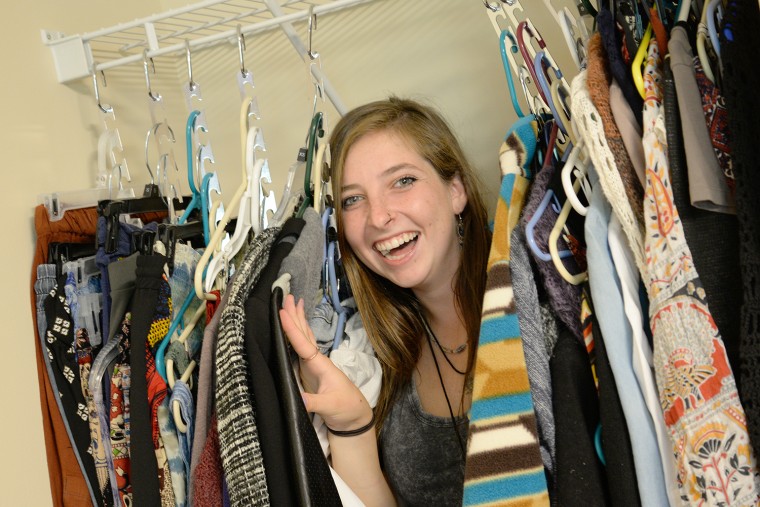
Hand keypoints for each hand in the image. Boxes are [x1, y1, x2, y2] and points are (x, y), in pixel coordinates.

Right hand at [279, 294, 372, 431]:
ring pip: (303, 338)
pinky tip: (294, 328)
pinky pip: (301, 348)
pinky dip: (297, 335)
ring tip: (292, 304)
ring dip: (297, 321)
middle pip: (304, 334)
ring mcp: (313, 365)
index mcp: (321, 365)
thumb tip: (296, 398)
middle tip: (287, 296)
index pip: (303, 343)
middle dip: (295, 315)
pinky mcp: (309, 372)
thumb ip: (313, 402)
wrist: (354, 417)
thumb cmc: (345, 408)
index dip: (292, 329)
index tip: (282, 312)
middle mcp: (316, 361)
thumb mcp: (330, 406)